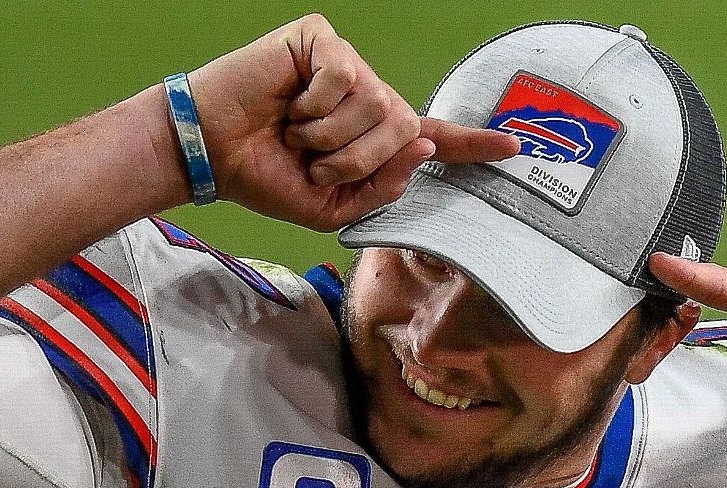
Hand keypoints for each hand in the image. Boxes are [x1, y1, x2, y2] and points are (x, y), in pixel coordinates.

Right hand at [186, 14, 518, 230]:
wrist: (213, 154)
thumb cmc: (266, 176)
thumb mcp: (330, 206)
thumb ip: (381, 188)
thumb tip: (423, 143)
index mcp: (374, 139)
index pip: (432, 139)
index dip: (472, 145)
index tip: (513, 147)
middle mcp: (369, 98)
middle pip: (405, 129)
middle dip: (357, 159)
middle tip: (312, 159)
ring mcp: (349, 66)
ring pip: (378, 106)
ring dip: (330, 136)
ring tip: (295, 132)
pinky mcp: (323, 42)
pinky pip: (346, 79)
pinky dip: (315, 105)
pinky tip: (289, 103)